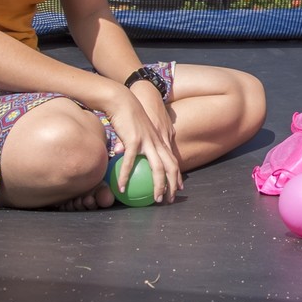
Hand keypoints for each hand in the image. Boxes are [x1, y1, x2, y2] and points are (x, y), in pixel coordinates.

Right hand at [108, 87, 182, 203]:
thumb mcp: (139, 133)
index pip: (173, 161)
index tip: (180, 188)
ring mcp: (147, 142)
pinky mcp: (134, 141)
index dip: (178, 175)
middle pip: (171, 167)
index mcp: (160, 140)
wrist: (123, 102)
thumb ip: (139, 145)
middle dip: (173, 185)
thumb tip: (130, 157)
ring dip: (158, 186)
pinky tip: (122, 188)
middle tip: (171, 199)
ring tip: (155, 199)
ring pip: (157, 168)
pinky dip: (126, 176)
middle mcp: (158, 142)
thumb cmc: (129, 117)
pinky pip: (130, 163)